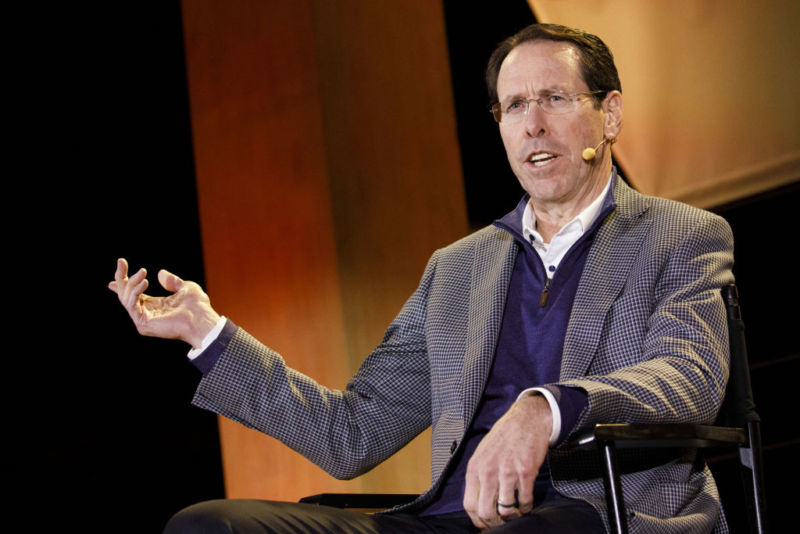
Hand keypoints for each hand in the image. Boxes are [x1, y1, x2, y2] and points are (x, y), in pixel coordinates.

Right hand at [108, 258, 220, 347]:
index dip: (124, 281)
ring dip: (132, 282)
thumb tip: (160, 273)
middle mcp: (147, 312)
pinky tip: (145, 282)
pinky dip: (135, 291)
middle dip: (121, 277)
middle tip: (121, 261)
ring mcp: (143, 320)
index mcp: (155, 305)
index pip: (134, 293)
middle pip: (124, 294)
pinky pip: (132, 305)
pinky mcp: (143, 324)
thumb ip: (172, 281)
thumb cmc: (198, 306)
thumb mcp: (185, 287)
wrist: (202, 319)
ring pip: (126, 298)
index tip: (121, 264)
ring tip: (143, 272)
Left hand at [463, 394, 551, 529]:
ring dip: (512, 516)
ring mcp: (507, 472)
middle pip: (485, 513)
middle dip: (495, 523)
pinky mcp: (525, 472)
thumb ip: (478, 477)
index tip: (487, 523)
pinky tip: (526, 503)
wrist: (526, 420)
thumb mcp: (482, 454)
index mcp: (474, 468)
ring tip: (515, 512)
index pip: (469, 505)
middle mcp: (488, 472)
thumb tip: (478, 502)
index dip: (478, 521)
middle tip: (502, 522)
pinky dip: (526, 507)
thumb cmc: (503, 438)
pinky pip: (524, 501)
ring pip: (506, 510)